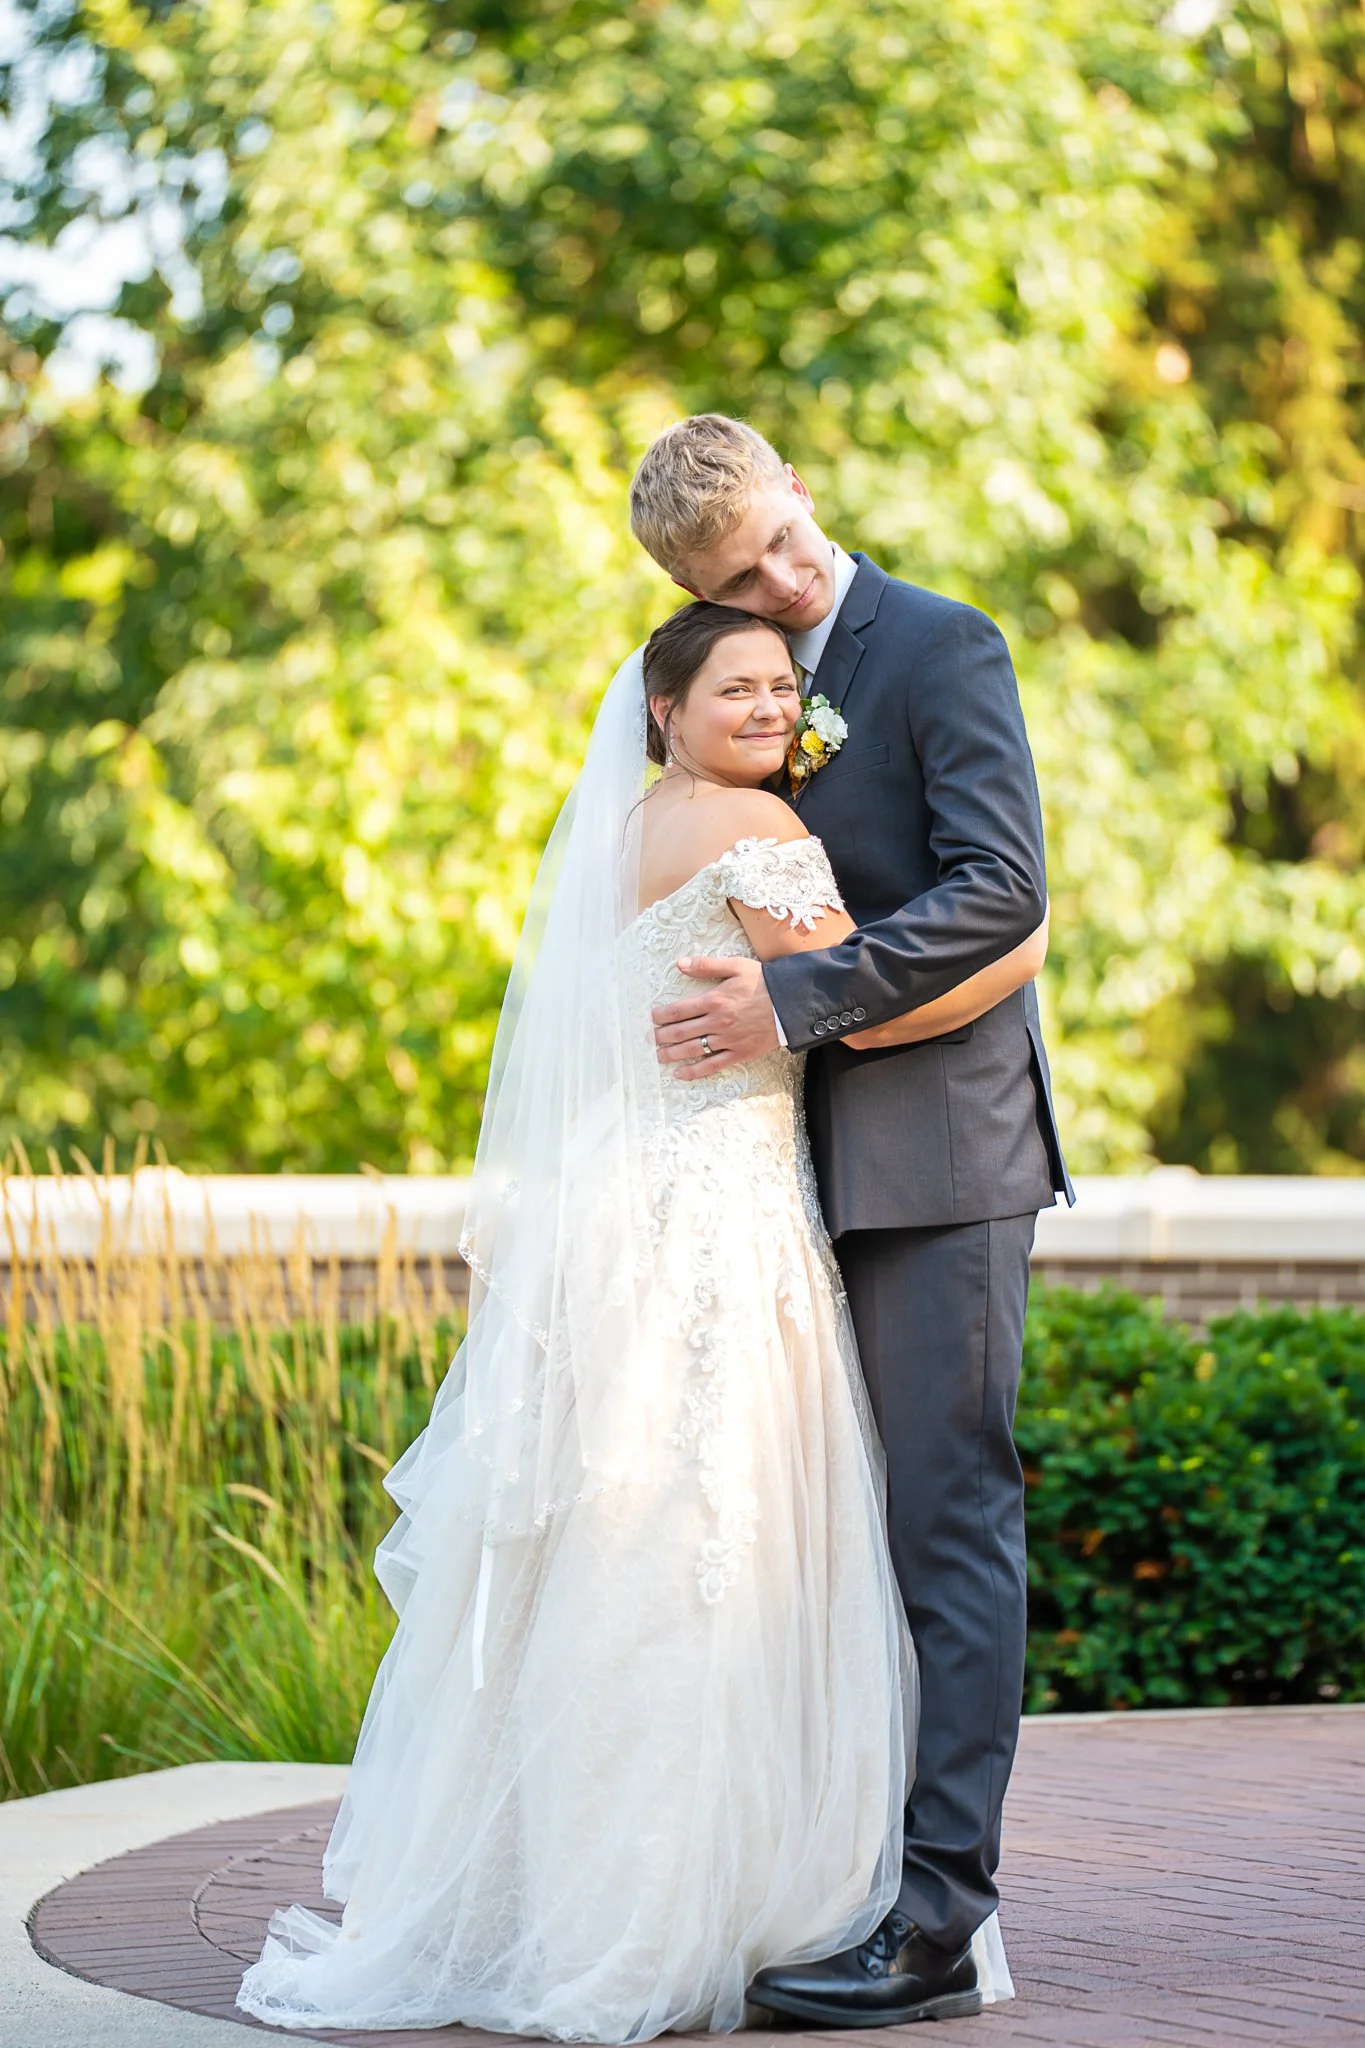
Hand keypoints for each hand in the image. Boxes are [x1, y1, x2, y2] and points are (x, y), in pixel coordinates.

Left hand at [652, 956, 778, 1078]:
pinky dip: (694, 1071)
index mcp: (714, 1000)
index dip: (661, 1015)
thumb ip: (706, 965)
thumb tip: (680, 963)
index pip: (678, 1010)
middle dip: (662, 1036)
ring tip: (659, 1056)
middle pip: (681, 1032)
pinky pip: (712, 1065)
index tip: (653, 1018)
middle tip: (651, 1038)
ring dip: (672, 1054)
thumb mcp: (736, 966)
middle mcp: (717, 1022)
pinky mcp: (739, 1053)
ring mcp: (727, 1040)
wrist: (792, 1004)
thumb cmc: (764, 982)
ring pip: (692, 1049)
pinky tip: (680, 1074)